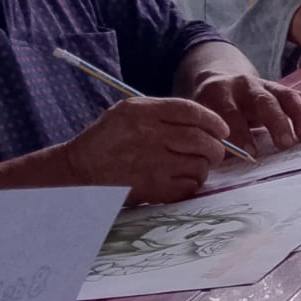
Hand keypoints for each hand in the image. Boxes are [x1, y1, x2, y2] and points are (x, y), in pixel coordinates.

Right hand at [62, 97, 230, 203]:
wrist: (79, 173)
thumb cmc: (108, 140)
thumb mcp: (128, 113)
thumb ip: (165, 113)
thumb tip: (208, 124)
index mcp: (142, 111)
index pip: (191, 111)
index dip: (213, 121)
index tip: (221, 130)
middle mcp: (149, 135)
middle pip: (203, 140)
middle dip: (215, 148)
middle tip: (213, 152)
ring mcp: (153, 163)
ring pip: (200, 165)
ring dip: (201, 168)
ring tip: (188, 166)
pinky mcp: (154, 188)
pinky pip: (190, 186)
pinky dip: (190, 184)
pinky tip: (178, 180)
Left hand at [187, 69, 300, 156]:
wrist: (219, 82)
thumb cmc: (211, 112)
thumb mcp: (203, 120)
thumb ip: (211, 138)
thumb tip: (223, 165)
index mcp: (218, 93)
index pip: (229, 112)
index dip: (240, 132)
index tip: (251, 153)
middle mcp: (243, 85)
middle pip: (263, 100)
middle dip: (276, 122)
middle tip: (286, 144)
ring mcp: (265, 84)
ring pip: (286, 95)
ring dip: (299, 115)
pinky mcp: (281, 89)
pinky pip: (300, 96)